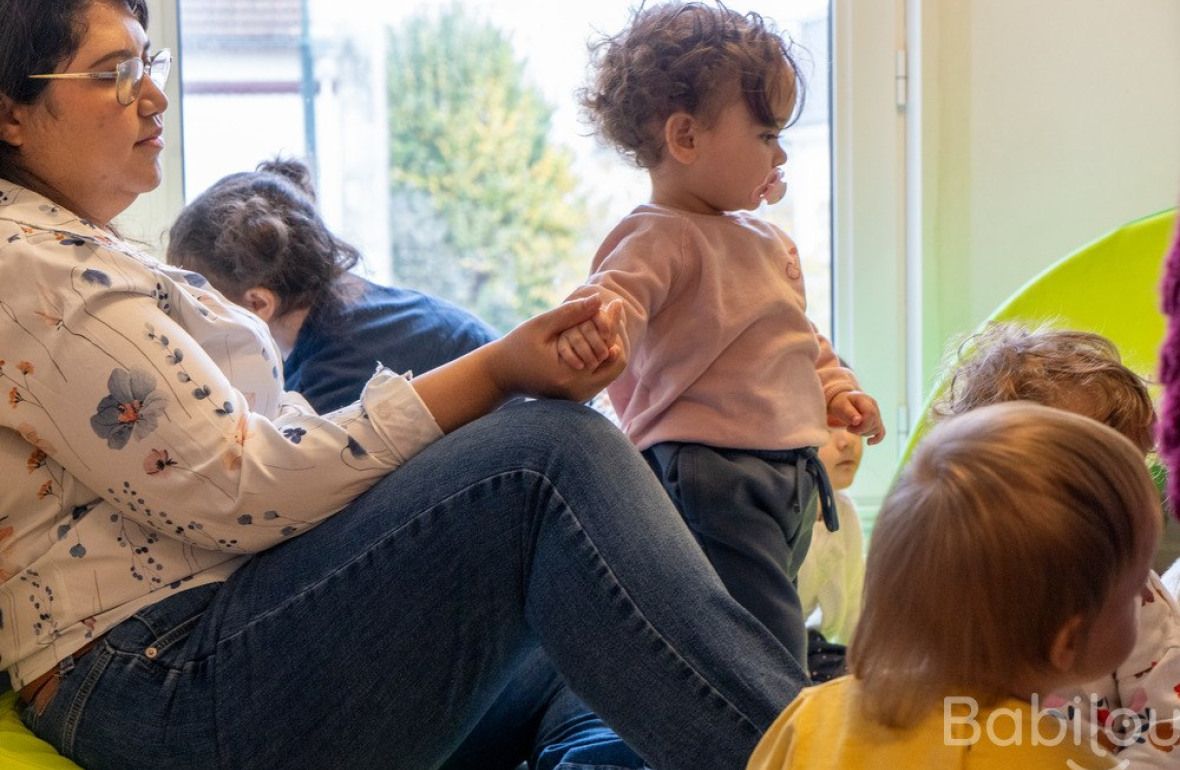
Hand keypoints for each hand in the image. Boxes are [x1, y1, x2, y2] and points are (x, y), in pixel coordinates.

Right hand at [491, 295, 625, 402]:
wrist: (500, 375)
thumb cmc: (516, 346)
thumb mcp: (540, 325)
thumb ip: (570, 312)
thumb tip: (599, 300)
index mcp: (569, 376)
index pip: (610, 351)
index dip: (614, 325)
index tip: (616, 304)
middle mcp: (578, 392)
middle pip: (616, 363)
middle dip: (613, 337)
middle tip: (609, 314)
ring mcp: (578, 397)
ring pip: (610, 370)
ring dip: (607, 346)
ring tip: (599, 323)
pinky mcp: (576, 396)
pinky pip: (599, 375)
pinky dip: (599, 356)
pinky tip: (590, 338)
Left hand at [828, 390, 885, 444]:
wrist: (843, 402)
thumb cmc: (841, 403)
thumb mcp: (841, 405)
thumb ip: (849, 412)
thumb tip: (858, 421)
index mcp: (865, 400)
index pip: (871, 414)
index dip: (862, 424)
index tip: (848, 427)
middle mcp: (874, 406)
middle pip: (874, 422)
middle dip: (861, 430)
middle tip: (849, 428)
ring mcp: (877, 414)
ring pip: (877, 428)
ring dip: (864, 433)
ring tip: (853, 428)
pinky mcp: (876, 421)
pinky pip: (882, 432)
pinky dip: (877, 438)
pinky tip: (869, 442)